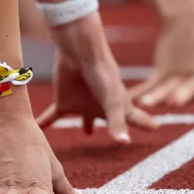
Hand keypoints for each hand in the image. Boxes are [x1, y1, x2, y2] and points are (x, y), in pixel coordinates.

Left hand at [34, 12, 156, 140]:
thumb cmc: (101, 74)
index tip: (156, 127)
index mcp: (118, 106)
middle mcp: (101, 106)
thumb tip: (124, 142)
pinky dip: (45, 122)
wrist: (77, 51)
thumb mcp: (111, 101)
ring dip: (86, 124)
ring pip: (85, 117)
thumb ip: (116, 123)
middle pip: (112, 119)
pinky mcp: (64, 100)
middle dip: (118, 127)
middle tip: (123, 138)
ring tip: (87, 132)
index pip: (137, 118)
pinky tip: (37, 127)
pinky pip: (53, 116)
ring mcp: (83, 102)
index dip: (147, 123)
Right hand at [129, 11, 193, 107]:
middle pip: (187, 86)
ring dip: (155, 96)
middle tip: (174, 103)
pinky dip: (140, 92)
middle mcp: (193, 75)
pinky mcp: (163, 69)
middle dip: (182, 95)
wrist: (187, 20)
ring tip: (143, 105)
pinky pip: (151, 83)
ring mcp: (176, 72)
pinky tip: (131, 101)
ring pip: (165, 86)